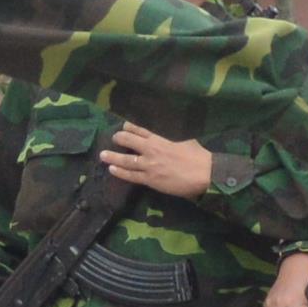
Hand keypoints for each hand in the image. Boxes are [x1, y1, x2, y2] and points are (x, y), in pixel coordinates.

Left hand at [102, 121, 216, 200]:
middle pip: (129, 141)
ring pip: (126, 160)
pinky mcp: (150, 180)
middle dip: (119, 139)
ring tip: (103, 155)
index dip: (130, 128)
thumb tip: (172, 140)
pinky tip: (112, 169)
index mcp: (161, 140)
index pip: (141, 131)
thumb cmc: (198, 157)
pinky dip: (120, 172)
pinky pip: (131, 176)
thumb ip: (174, 139)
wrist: (204, 174)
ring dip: (113, 157)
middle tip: (113, 139)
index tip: (123, 126)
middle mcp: (151, 150)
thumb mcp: (186, 141)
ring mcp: (149, 165)